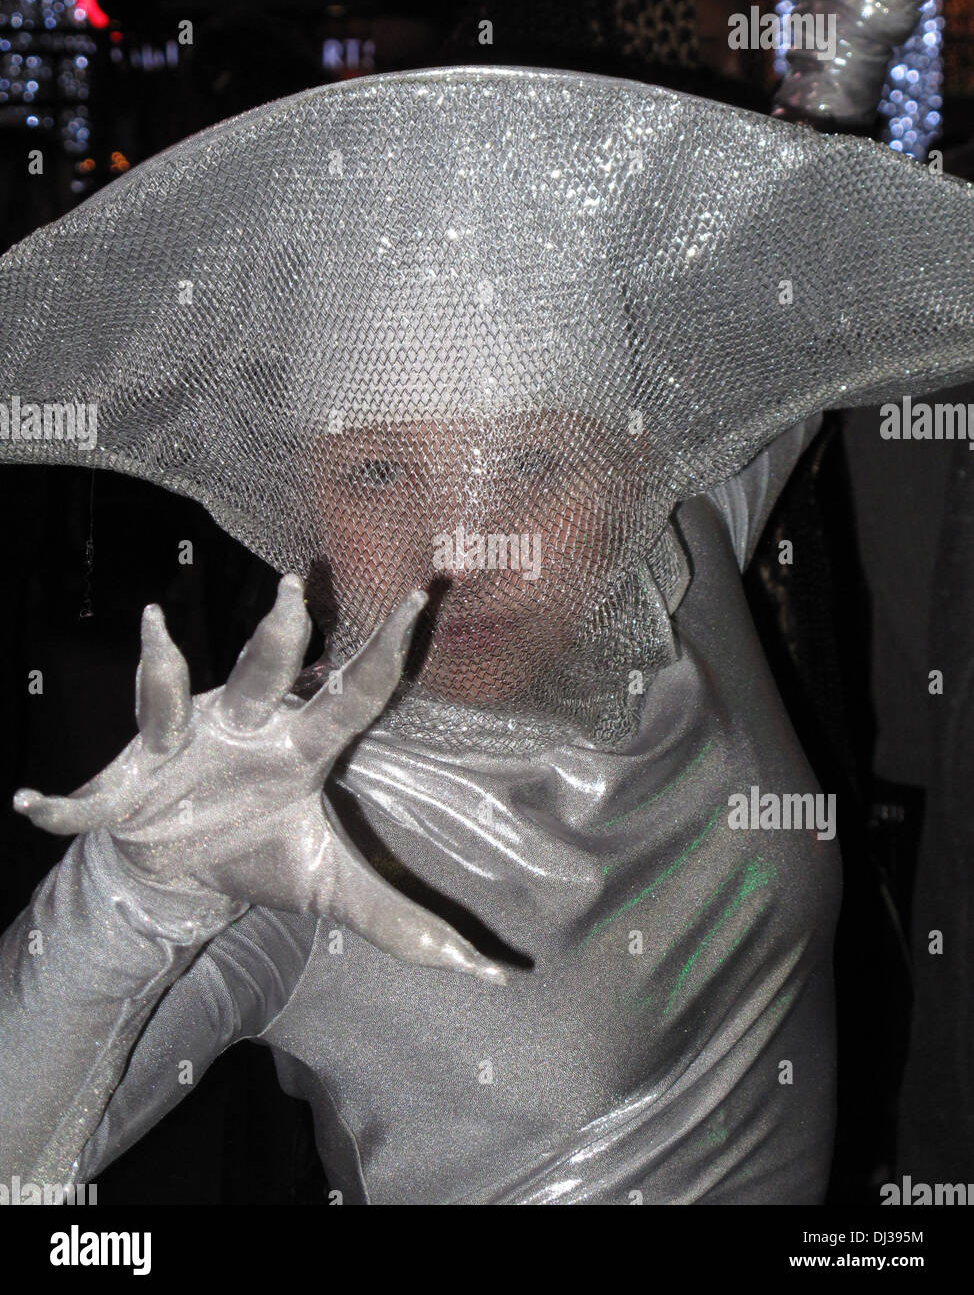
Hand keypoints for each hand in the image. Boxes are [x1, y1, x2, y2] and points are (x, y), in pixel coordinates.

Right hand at [13, 577, 505, 984]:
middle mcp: (245, 727)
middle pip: (265, 671)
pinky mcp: (127, 778)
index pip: (354, 691)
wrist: (182, 871)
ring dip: (163, 666)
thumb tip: (497, 979)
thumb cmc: (264, 855)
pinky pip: (94, 790)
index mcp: (303, 746)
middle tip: (293, 586)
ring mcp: (183, 743)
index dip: (387, 651)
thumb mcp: (335, 888)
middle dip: (278, 635)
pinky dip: (65, 804)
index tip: (425, 594)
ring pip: (175, 696)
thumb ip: (409, 925)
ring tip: (157, 624)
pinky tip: (34, 803)